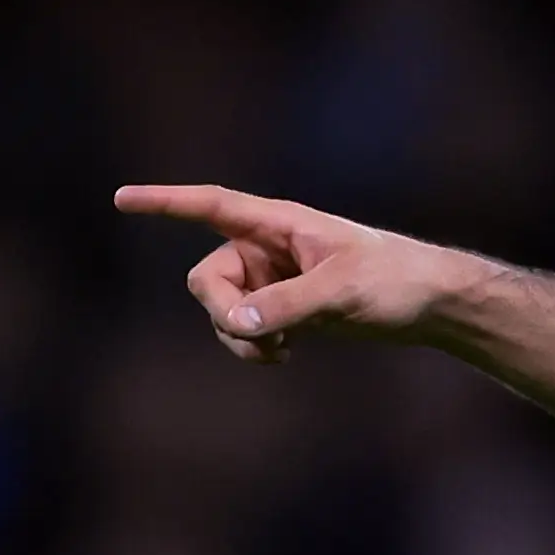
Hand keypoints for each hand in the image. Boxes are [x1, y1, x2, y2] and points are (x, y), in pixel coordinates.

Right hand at [112, 183, 471, 363]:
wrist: (432, 304)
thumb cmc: (395, 281)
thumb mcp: (342, 291)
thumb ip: (288, 306)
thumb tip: (237, 323)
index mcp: (278, 224)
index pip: (211, 207)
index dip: (165, 203)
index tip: (122, 199)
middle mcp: (268, 248)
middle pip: (207, 279)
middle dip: (222, 312)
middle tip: (257, 338)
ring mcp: (275, 280)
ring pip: (224, 310)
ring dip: (239, 337)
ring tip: (279, 353)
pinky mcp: (287, 308)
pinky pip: (246, 329)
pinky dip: (256, 345)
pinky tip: (286, 355)